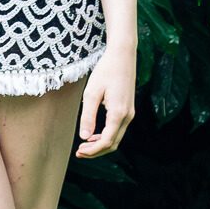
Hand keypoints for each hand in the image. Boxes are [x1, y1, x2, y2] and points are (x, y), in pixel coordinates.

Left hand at [76, 42, 134, 156]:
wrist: (122, 56)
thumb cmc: (105, 71)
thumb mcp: (92, 92)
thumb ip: (88, 116)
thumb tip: (84, 137)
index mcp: (118, 113)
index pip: (107, 141)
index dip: (93, 150)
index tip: (79, 152)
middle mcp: (128, 116)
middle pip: (113, 143)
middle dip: (96, 151)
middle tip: (79, 152)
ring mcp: (130, 113)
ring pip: (117, 137)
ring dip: (101, 144)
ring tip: (83, 146)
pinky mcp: (128, 109)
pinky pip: (118, 129)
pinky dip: (106, 136)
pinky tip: (93, 135)